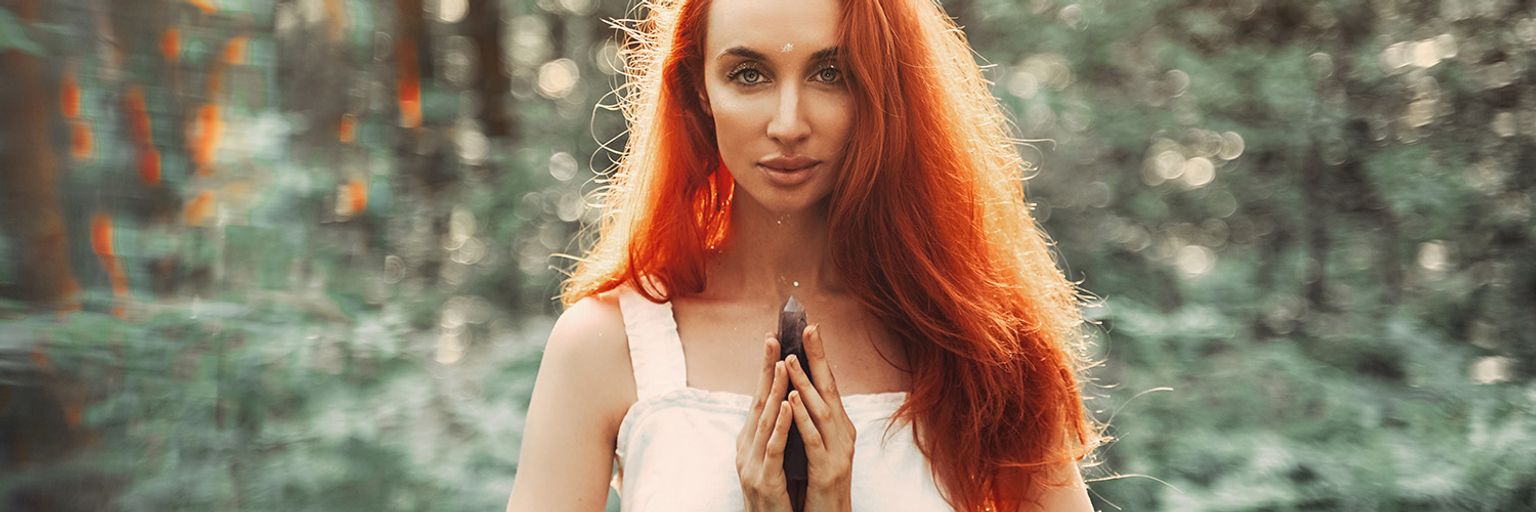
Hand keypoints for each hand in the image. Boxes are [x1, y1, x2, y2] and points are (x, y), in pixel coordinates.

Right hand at [736, 333, 794, 511]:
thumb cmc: (774, 495)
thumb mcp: (771, 460)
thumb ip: (774, 434)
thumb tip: (784, 403)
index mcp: (749, 441)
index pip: (759, 398)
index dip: (765, 369)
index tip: (773, 339)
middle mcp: (746, 447)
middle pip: (758, 401)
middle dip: (767, 369)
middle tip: (774, 338)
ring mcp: (752, 463)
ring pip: (765, 420)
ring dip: (775, 390)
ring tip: (784, 364)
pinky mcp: (764, 479)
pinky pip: (773, 446)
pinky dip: (780, 424)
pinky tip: (788, 406)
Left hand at [784, 323, 855, 511]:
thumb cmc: (821, 484)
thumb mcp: (819, 447)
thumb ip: (814, 421)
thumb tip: (801, 390)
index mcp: (840, 426)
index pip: (830, 384)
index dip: (821, 356)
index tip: (810, 327)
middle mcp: (843, 434)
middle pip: (831, 388)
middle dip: (819, 357)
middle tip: (809, 328)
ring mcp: (838, 451)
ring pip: (822, 410)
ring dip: (806, 383)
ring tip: (791, 359)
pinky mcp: (827, 470)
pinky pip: (813, 439)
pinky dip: (803, 417)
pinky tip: (792, 399)